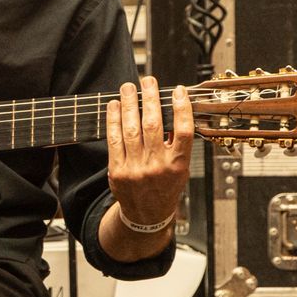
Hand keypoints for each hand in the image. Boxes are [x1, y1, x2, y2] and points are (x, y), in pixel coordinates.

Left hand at [106, 76, 193, 231]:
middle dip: (151, 98)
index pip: (183, 131)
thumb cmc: (165, 188)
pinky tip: (115, 106)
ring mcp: (135, 168)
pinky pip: (114, 140)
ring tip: (129, 87)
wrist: (146, 215)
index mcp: (178, 165)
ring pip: (132, 129)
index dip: (182, 108)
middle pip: (154, 125)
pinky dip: (113, 120)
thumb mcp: (180, 169)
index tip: (179, 91)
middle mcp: (157, 166)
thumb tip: (171, 111)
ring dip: (130, 104)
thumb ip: (176, 144)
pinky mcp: (117, 170)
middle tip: (148, 80)